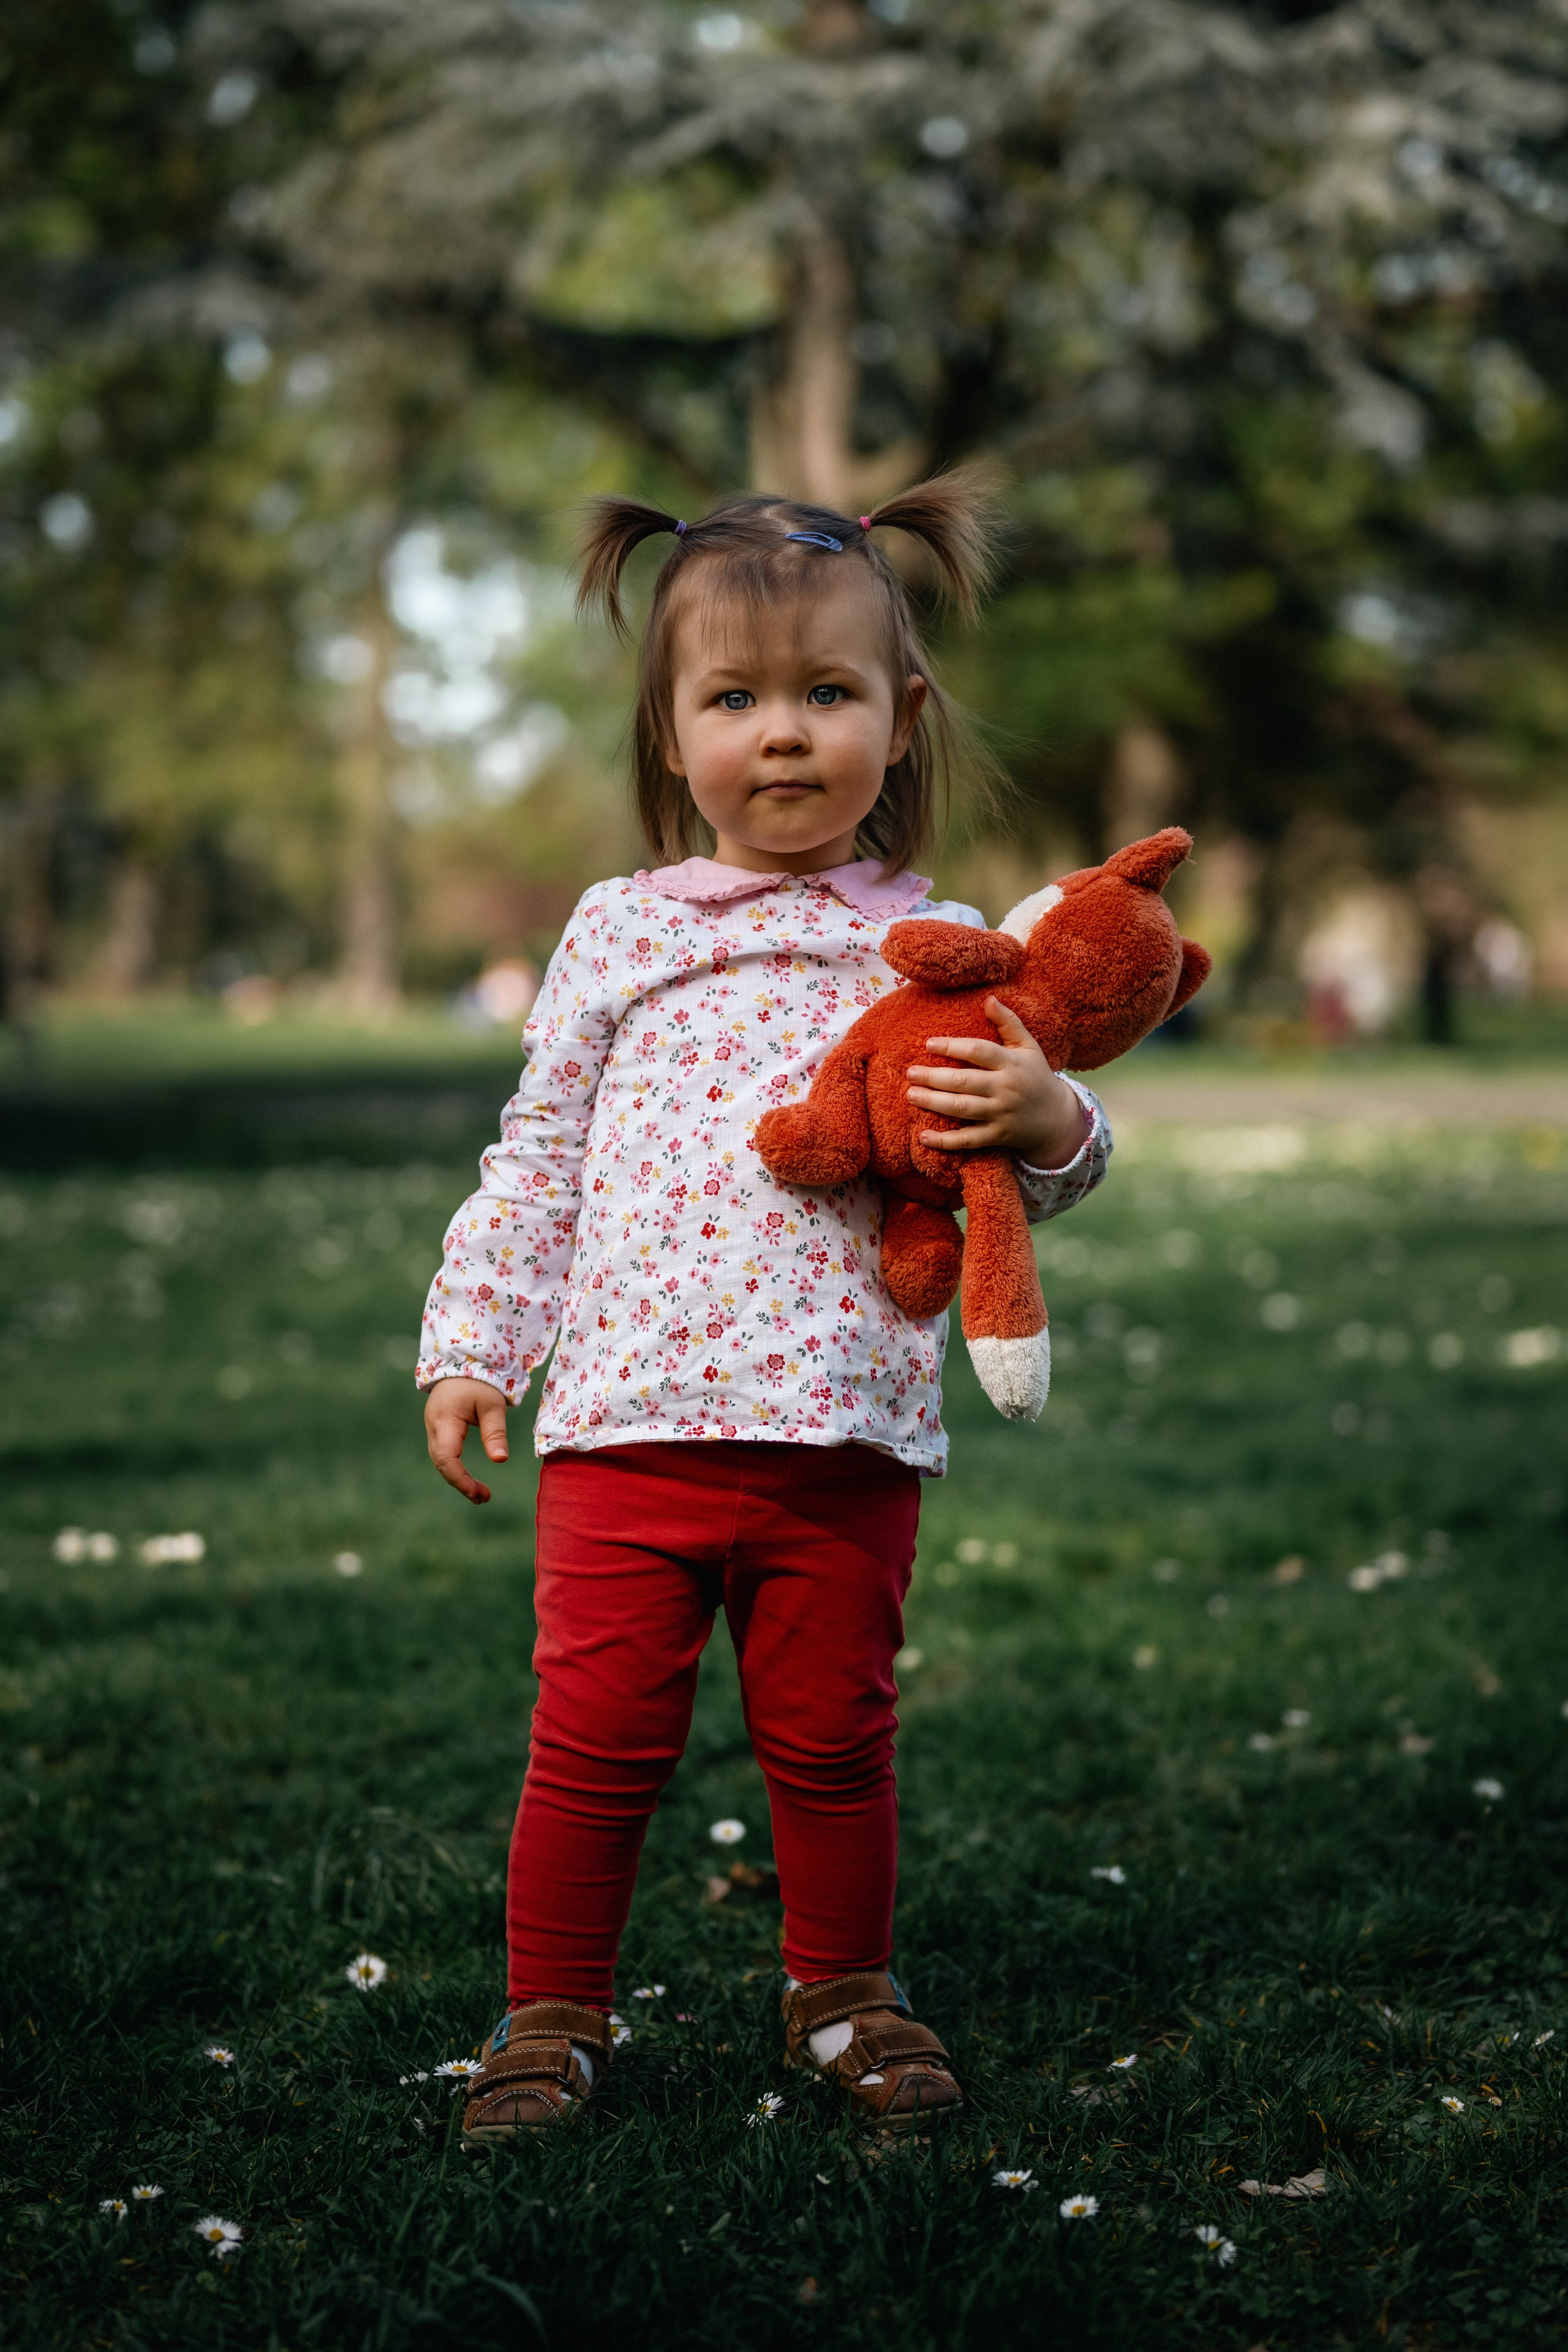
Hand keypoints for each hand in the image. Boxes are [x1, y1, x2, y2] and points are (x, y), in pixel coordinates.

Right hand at [425, 1376, 509, 1504]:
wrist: (462, 1361)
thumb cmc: (480, 1380)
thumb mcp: (492, 1405)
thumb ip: (495, 1432)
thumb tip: (501, 1460)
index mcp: (444, 1420)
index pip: (447, 1458)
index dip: (461, 1479)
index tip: (479, 1493)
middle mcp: (433, 1426)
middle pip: (441, 1463)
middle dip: (461, 1483)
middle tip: (484, 1497)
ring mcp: (433, 1427)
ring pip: (441, 1460)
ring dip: (457, 1478)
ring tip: (480, 1494)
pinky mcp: (439, 1428)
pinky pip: (443, 1453)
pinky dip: (454, 1468)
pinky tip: (469, 1478)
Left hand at [906, 997, 1086, 1165]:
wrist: (1056, 1118)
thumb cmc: (1035, 1076)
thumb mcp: (1028, 1047)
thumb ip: (1009, 1023)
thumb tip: (989, 998)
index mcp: (1011, 1064)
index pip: (979, 1052)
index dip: (953, 1047)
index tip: (928, 1043)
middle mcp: (1005, 1089)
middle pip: (965, 1081)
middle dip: (935, 1077)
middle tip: (910, 1073)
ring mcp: (1000, 1114)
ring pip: (962, 1109)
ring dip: (934, 1103)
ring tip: (911, 1095)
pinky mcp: (996, 1137)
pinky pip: (968, 1140)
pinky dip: (945, 1141)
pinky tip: (923, 1137)